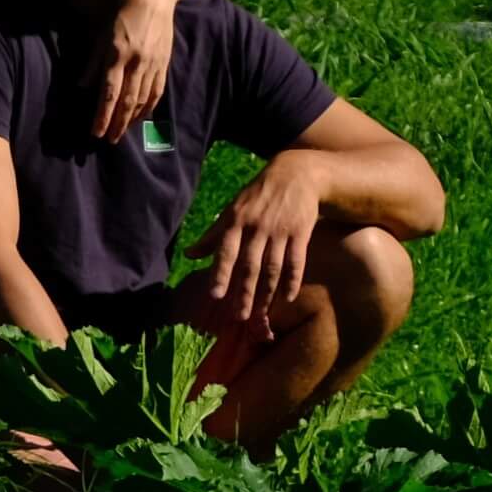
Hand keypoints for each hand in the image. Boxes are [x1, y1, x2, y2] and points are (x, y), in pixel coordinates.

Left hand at [95, 0, 176, 139]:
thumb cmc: (122, 10)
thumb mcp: (100, 32)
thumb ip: (92, 61)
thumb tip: (82, 86)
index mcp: (117, 54)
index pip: (109, 93)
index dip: (102, 115)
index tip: (95, 133)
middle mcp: (137, 62)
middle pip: (127, 101)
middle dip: (116, 124)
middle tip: (108, 141)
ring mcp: (153, 63)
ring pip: (143, 99)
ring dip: (131, 120)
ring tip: (122, 133)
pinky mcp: (164, 62)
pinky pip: (157, 90)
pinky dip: (149, 107)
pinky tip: (142, 117)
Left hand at [204, 156, 332, 331]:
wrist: (296, 174)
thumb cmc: (257, 196)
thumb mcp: (232, 209)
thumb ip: (213, 235)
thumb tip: (189, 254)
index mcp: (237, 220)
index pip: (226, 251)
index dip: (220, 273)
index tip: (215, 295)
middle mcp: (257, 226)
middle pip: (250, 265)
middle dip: (244, 293)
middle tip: (240, 317)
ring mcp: (281, 230)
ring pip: (273, 268)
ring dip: (267, 294)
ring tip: (261, 315)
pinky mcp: (301, 232)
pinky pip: (296, 262)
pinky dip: (292, 281)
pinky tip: (288, 298)